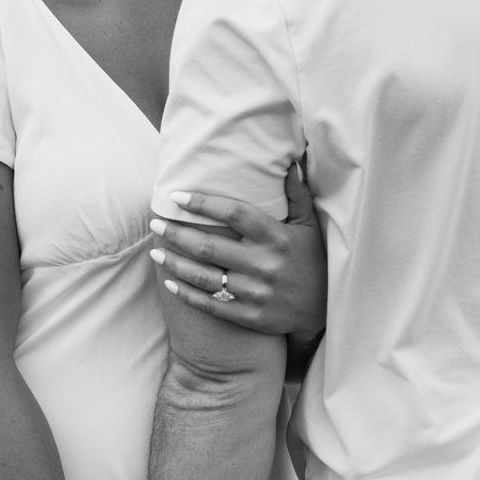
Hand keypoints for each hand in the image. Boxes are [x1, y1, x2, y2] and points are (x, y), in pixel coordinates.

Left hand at [151, 162, 326, 336]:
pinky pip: (211, 304)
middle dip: (177, 234)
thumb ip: (297, 194)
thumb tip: (291, 162)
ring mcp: (256, 293)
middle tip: (156, 224)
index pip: (234, 213)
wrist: (324, 310)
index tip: (177, 197)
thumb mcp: (309, 226)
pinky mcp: (250, 317)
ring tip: (156, 253)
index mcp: (276, 237)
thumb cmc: (313, 260)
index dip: (203, 203)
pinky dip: (187, 294)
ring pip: (204, 276)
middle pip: (209, 246)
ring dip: (175, 263)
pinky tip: (170, 282)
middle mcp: (264, 264)